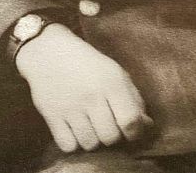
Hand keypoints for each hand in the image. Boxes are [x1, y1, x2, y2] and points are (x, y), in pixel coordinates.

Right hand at [15, 23, 152, 152]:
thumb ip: (133, 98)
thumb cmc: (87, 62)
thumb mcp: (115, 72)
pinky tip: (74, 128)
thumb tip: (146, 126)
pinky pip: (68, 146)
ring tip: (89, 125)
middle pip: (110, 138)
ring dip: (92, 139)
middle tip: (106, 124)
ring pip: (90, 144)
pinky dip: (73, 142)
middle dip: (112, 135)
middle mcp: (92, 96)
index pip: (131, 122)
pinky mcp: (52, 115)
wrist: (49, 50)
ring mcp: (71, 107)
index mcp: (112, 82)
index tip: (130, 130)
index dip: (135, 132)